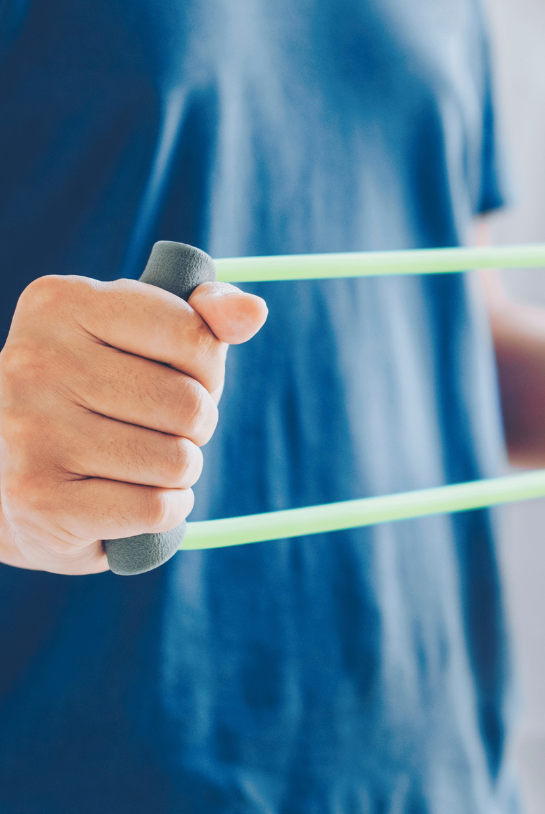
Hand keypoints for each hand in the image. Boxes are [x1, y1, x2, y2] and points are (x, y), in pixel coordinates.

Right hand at [0, 275, 266, 573]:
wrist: (10, 477)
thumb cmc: (98, 394)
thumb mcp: (146, 337)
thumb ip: (205, 317)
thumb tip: (252, 312)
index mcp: (61, 302)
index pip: (194, 334)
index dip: (208, 367)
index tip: (178, 375)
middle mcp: (32, 361)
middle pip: (190, 405)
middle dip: (195, 424)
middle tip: (156, 428)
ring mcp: (28, 431)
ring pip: (178, 460)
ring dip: (180, 472)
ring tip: (140, 464)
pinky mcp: (39, 499)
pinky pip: (157, 509)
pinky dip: (166, 511)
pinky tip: (131, 500)